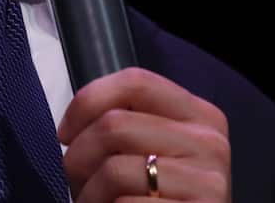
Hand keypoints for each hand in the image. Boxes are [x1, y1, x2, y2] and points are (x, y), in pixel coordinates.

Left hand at [58, 67, 230, 201]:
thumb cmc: (161, 196)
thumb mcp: (153, 150)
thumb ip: (127, 125)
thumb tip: (70, 128)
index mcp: (198, 115)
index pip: (135, 82)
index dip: (87, 102)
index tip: (66, 132)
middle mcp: (209, 142)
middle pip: (115, 125)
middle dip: (79, 156)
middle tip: (75, 178)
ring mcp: (207, 181)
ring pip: (114, 171)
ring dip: (89, 192)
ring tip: (92, 201)